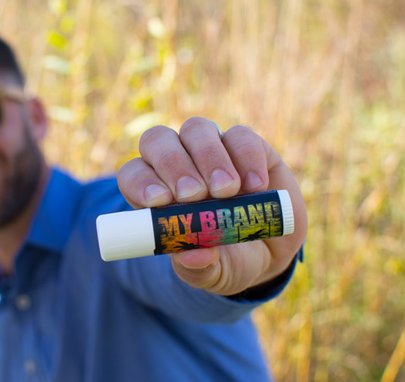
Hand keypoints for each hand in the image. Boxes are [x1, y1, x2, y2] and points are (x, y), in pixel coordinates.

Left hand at [117, 117, 307, 295]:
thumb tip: (192, 256)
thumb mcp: (212, 274)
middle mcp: (177, 163)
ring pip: (196, 129)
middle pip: (158, 141)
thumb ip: (198, 269)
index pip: (133, 174)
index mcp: (155, 194)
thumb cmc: (227, 260)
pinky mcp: (245, 146)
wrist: (271, 253)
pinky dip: (246, 158)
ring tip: (228, 192)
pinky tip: (256, 187)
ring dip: (209, 157)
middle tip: (195, 195)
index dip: (141, 182)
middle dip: (173, 164)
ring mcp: (210, 149)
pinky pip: (240, 136)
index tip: (159, 202)